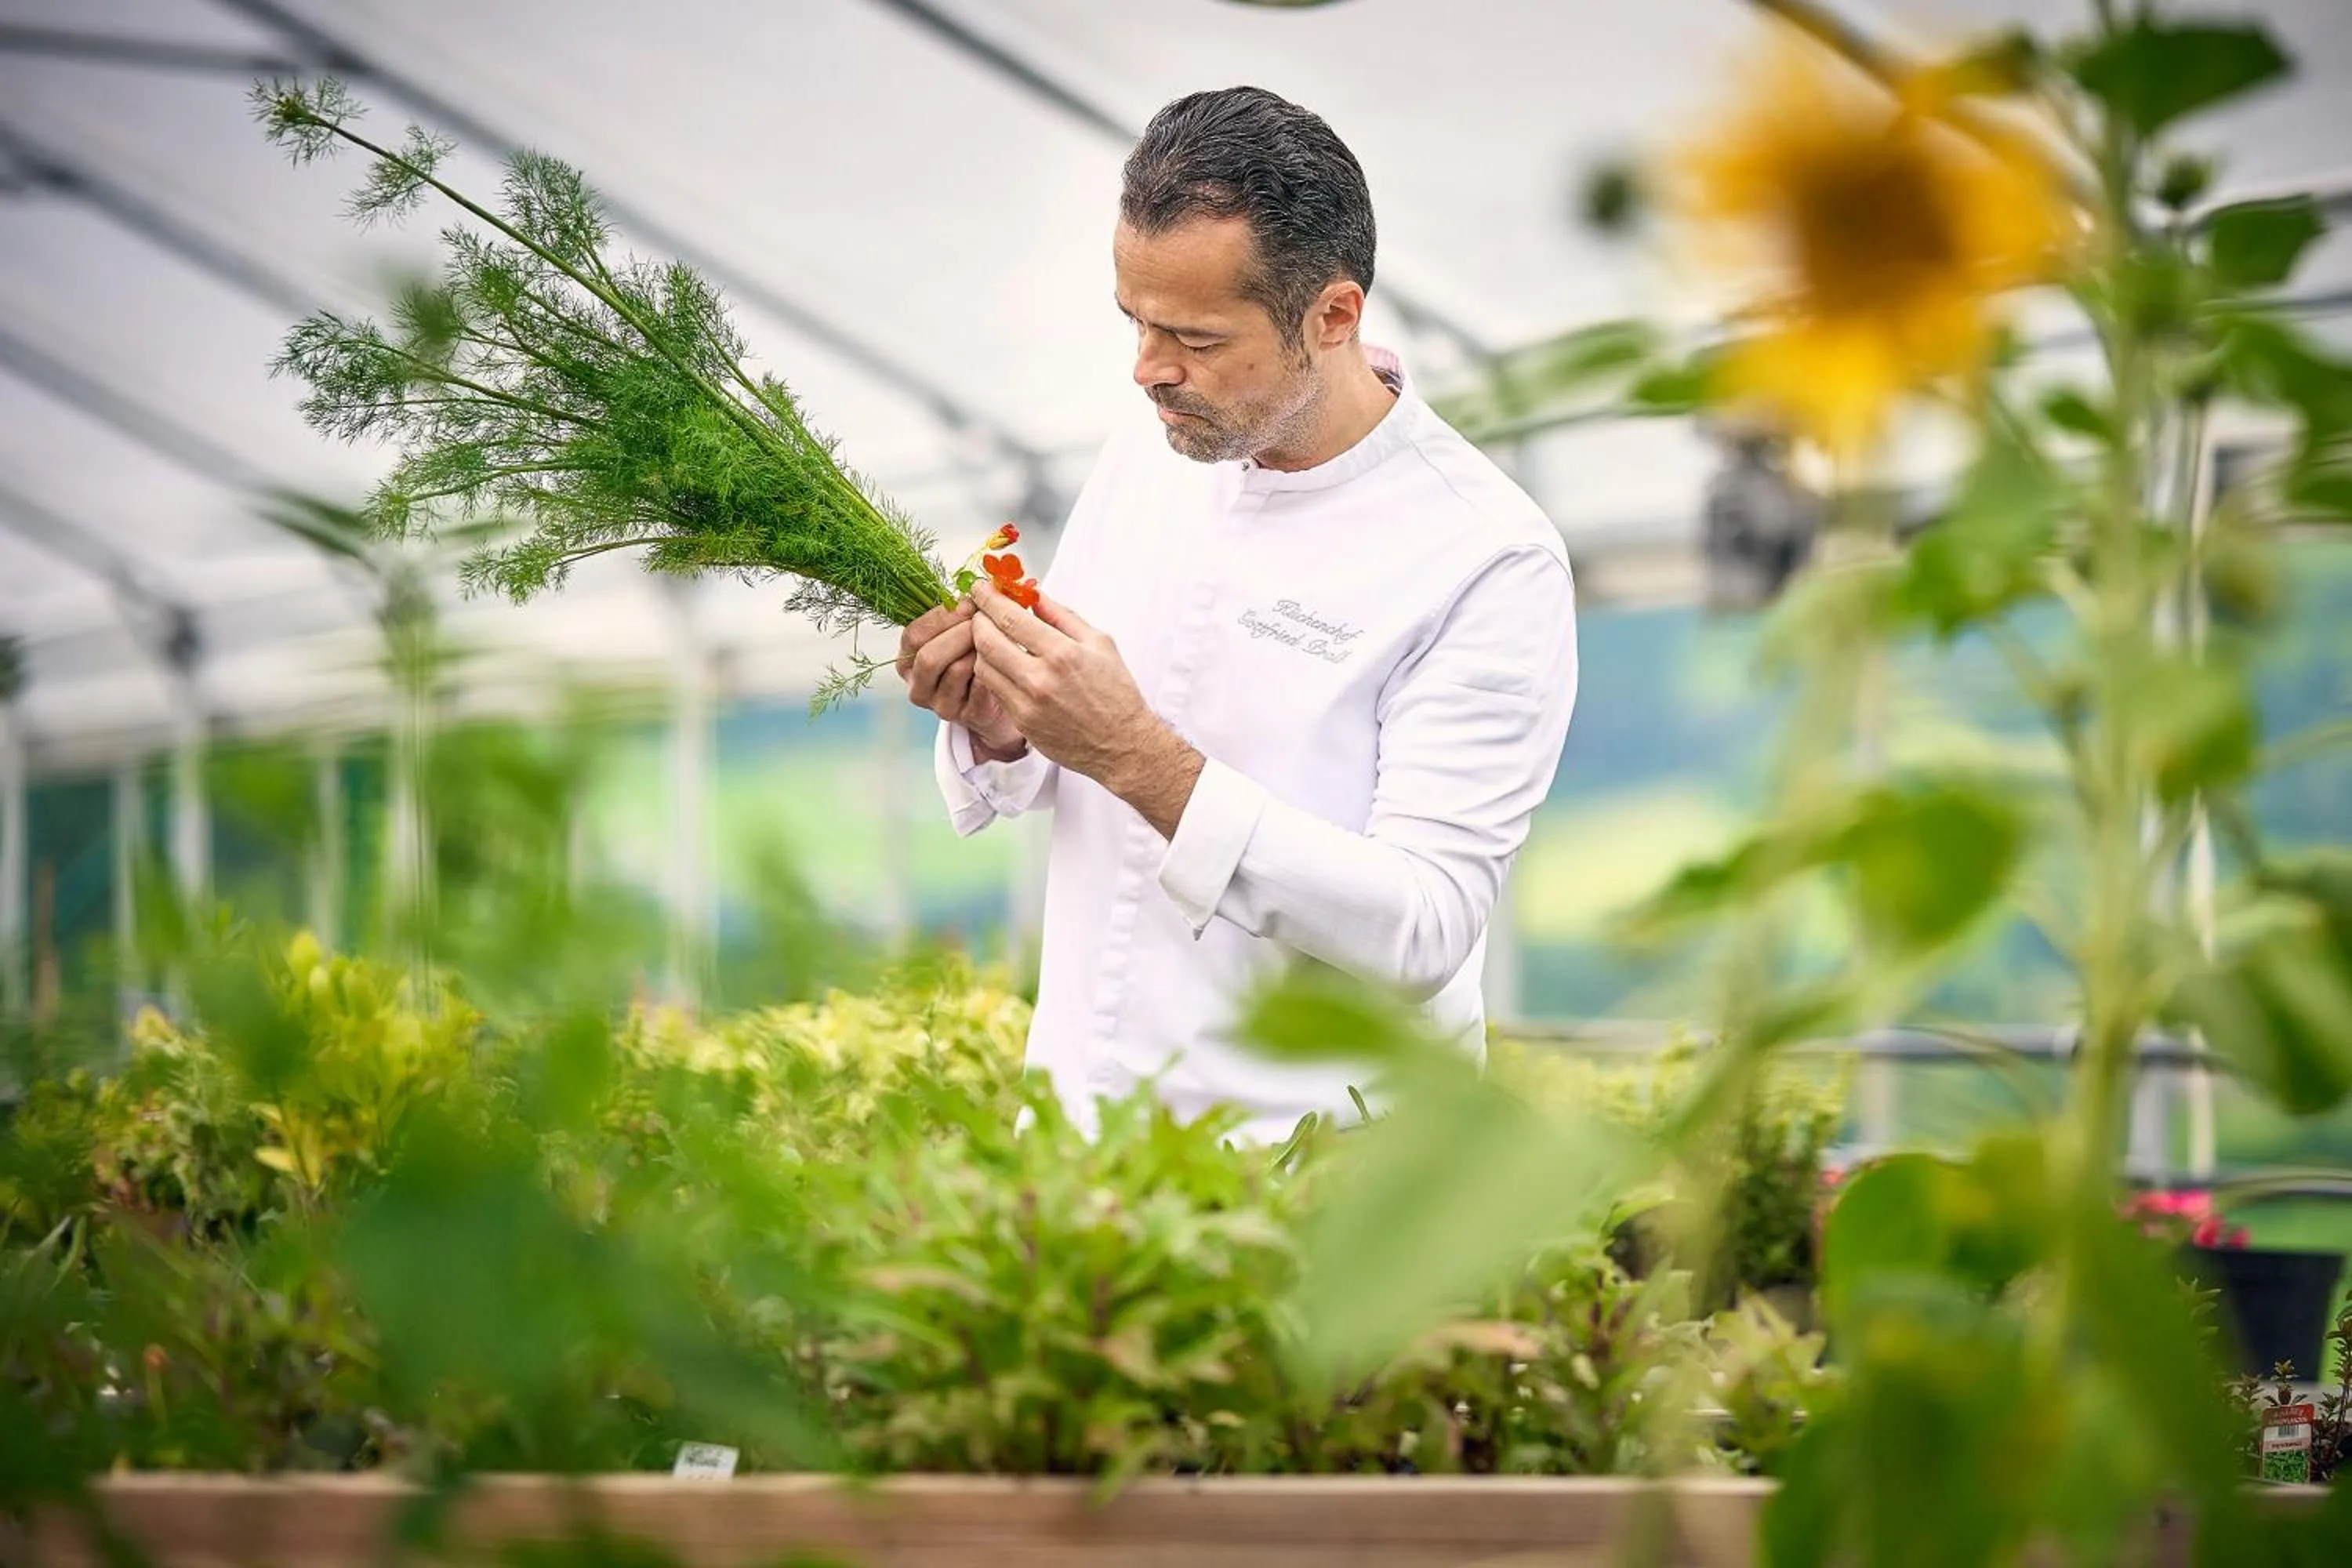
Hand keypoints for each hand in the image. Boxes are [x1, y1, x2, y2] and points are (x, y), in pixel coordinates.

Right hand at [897, 600, 1022, 756]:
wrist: (999, 692)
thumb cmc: (975, 654)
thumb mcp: (959, 629)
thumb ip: (958, 611)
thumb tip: (977, 586)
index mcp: (908, 658)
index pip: (914, 635)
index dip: (941, 616)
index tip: (968, 603)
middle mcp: (918, 684)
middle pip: (929, 656)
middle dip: (959, 633)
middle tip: (984, 620)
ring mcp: (940, 704)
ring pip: (955, 670)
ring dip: (979, 649)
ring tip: (996, 638)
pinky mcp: (966, 716)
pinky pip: (980, 687)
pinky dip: (993, 668)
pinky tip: (1003, 659)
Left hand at [970, 583, 1203, 835]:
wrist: (1121, 744)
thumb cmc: (1116, 692)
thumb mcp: (1100, 643)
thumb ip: (1063, 616)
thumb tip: (1034, 595)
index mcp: (1063, 653)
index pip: (1010, 618)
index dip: (989, 599)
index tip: (982, 588)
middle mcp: (1040, 679)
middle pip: (986, 640)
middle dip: (977, 620)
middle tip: (981, 611)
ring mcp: (1027, 704)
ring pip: (983, 666)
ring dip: (981, 647)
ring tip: (992, 638)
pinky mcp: (1021, 723)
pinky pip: (994, 690)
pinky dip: (993, 672)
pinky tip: (1003, 664)